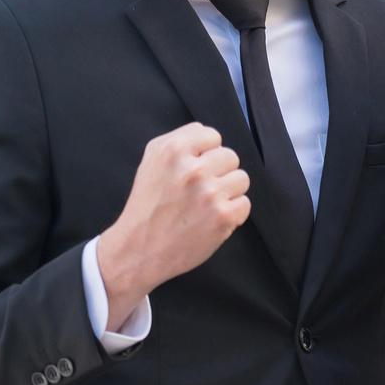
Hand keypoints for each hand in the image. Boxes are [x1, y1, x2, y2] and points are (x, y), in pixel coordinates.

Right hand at [93, 123, 249, 330]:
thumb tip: (207, 136)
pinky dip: (233, 213)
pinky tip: (213, 218)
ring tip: (208, 203)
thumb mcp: (151, 162)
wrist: (139, 249)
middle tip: (201, 189)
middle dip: (219, 172)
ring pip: (242, 178)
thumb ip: (179, 142)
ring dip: (229, 192)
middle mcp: (191, 169)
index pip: (212, 135)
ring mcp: (209, 193)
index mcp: (171, 150)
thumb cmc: (147, 206)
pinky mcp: (222, 216)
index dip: (207, 153)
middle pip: (230, 156)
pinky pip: (245, 203)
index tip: (196, 167)